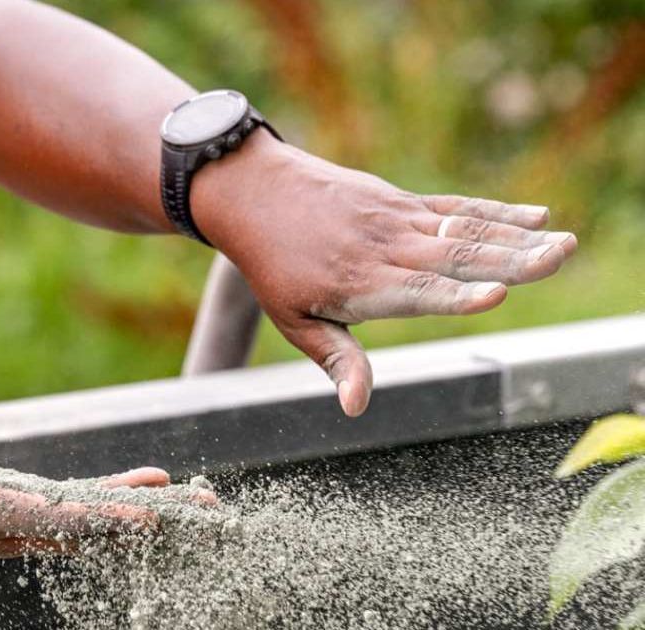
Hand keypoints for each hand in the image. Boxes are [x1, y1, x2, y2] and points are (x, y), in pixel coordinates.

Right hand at [0, 421, 209, 557]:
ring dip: (148, 514)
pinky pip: (81, 513)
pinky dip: (120, 502)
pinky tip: (152, 489)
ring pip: (95, 523)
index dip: (105, 516)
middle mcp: (10, 528)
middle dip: (152, 522)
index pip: (55, 517)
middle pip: (93, 528)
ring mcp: (19, 525)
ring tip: (200, 501)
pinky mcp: (22, 514)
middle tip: (210, 513)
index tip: (153, 516)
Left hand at [194, 133, 576, 416]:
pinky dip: (497, 211)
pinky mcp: (401, 202)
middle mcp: (383, 248)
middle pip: (454, 256)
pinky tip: (537, 217)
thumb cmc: (272, 266)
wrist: (255, 194)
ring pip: (464, 230)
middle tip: (560, 258)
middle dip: (511, 260)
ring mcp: (396, 220)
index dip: (456, 295)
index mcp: (359, 284)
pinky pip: (455, 207)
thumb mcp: (292, 319)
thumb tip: (356, 407)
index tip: (497, 294)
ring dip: (517, 237)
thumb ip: (336, 359)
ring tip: (564, 243)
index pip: (416, 291)